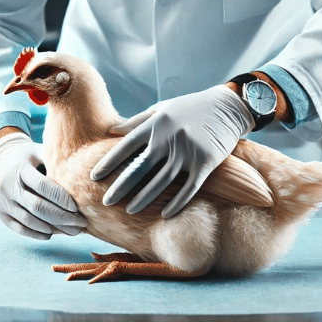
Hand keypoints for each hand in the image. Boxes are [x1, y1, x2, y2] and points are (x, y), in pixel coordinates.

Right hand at [0, 132, 88, 239]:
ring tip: (72, 231)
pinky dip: (36, 234)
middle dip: (61, 217)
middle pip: (37, 206)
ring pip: (29, 220)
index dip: (60, 197)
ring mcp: (2, 202)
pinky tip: (51, 234)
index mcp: (20, 169)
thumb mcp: (39, 151)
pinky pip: (20, 229)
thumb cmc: (29, 157)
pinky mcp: (1, 214)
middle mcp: (8, 186)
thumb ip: (56, 159)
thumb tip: (83, 167)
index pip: (42, 185)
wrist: (1, 162)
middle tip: (81, 223)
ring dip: (52, 228)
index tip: (76, 207)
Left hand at [90, 86, 253, 217]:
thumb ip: (138, 121)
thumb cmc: (190, 108)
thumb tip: (111, 130)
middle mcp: (170, 137)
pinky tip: (165, 214)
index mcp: (156, 123)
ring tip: (130, 211)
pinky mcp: (206, 162)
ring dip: (144, 198)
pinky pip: (189, 187)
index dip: (109, 162)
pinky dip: (177, 202)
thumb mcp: (163, 109)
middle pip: (140, 167)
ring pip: (162, 181)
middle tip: (106, 202)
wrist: (227, 107)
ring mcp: (188, 151)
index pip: (126, 146)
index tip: (94, 177)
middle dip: (121, 186)